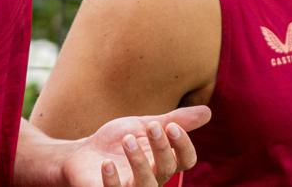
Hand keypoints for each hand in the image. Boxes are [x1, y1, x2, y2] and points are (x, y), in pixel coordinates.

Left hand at [60, 106, 210, 186]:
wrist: (83, 154)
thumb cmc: (117, 142)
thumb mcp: (144, 126)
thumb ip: (173, 121)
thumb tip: (208, 112)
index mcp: (164, 161)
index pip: (186, 160)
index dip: (183, 146)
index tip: (171, 126)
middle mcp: (152, 178)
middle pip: (167, 169)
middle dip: (162, 147)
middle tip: (151, 125)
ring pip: (146, 185)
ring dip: (139, 162)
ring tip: (127, 139)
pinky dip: (112, 181)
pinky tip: (107, 164)